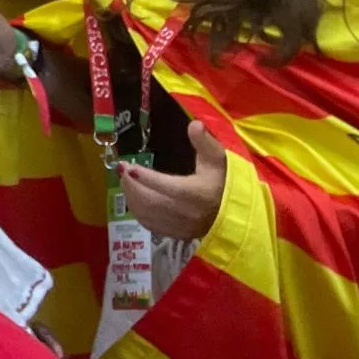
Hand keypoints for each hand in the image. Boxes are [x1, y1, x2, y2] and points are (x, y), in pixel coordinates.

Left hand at [121, 121, 226, 240]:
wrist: (236, 214)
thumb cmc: (224, 183)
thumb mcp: (218, 160)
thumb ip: (205, 142)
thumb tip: (195, 123)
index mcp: (197, 194)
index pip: (168, 187)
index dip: (146, 178)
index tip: (128, 167)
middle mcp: (187, 213)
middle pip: (151, 202)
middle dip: (132, 185)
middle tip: (122, 170)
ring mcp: (181, 226)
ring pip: (148, 215)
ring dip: (132, 198)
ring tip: (125, 180)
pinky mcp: (177, 234)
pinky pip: (151, 225)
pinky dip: (138, 212)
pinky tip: (134, 199)